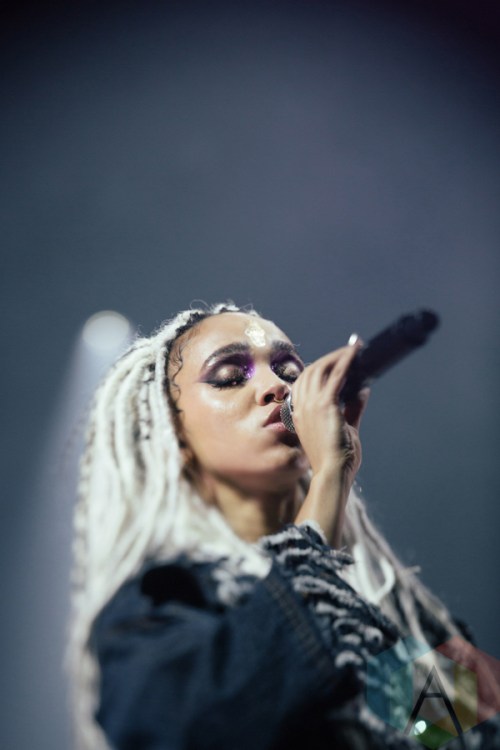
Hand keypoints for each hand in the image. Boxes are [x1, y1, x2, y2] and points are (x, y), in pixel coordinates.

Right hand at [292, 340, 369, 545]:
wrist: (334, 473)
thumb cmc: (338, 458)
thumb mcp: (346, 429)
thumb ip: (353, 408)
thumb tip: (363, 390)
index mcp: (301, 414)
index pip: (305, 382)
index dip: (320, 368)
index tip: (335, 361)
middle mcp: (302, 407)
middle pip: (312, 371)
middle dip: (330, 358)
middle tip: (349, 352)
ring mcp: (311, 405)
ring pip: (321, 369)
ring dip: (338, 356)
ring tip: (353, 350)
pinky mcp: (324, 406)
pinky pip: (336, 376)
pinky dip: (345, 361)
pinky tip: (355, 353)